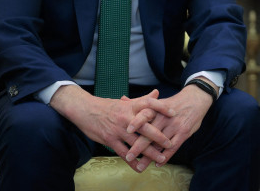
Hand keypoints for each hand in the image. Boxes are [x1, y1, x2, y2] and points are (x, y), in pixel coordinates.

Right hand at [50, 86, 175, 171]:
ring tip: (160, 158)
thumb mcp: (126, 102)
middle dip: (159, 137)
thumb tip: (157, 93)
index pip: (149, 104)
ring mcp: (118, 130)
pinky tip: (140, 167)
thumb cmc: (108, 106)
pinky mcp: (110, 140)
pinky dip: (132, 161)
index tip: (174, 113)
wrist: (85, 110)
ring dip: (149, 152)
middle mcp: (126, 118)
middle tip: (170, 144)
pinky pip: (123, 152)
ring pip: (136, 143)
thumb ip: (142, 100)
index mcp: (131, 106)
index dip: (162, 107)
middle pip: (146, 127)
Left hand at [124, 81, 214, 170]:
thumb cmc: (173, 102)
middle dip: (138, 147)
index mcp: (157, 109)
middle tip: (129, 157)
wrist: (195, 99)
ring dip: (150, 157)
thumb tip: (122, 99)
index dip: (136, 122)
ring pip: (160, 144)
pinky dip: (165, 156)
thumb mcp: (158, 101)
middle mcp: (165, 118)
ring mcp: (175, 126)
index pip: (145, 115)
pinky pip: (173, 147)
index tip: (126, 131)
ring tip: (140, 167)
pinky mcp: (184, 133)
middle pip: (150, 133)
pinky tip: (158, 163)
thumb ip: (141, 103)